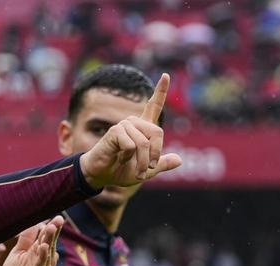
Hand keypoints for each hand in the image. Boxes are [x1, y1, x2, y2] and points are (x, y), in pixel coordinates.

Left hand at [0, 216, 61, 265]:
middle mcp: (41, 261)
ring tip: (52, 228)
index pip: (45, 238)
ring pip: (46, 254)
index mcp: (36, 254)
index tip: (57, 216)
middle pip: (49, 244)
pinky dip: (41, 258)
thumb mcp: (17, 255)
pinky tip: (42, 248)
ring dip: (49, 241)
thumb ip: (24, 241)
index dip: (51, 228)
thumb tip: (33, 224)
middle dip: (54, 232)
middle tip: (59, 219)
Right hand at [79, 73, 181, 188]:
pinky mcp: (115, 132)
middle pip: (157, 133)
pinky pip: (132, 146)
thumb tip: (179, 160)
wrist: (101, 176)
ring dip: (141, 162)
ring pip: (144, 143)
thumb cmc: (120, 171)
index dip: (161, 91)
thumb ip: (161, 164)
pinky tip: (118, 158)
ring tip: (131, 168)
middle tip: (147, 169)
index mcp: (142, 128)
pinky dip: (127, 158)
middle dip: (154, 155)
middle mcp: (134, 123)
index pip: (154, 106)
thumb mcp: (146, 170)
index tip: (166, 75)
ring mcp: (124, 125)